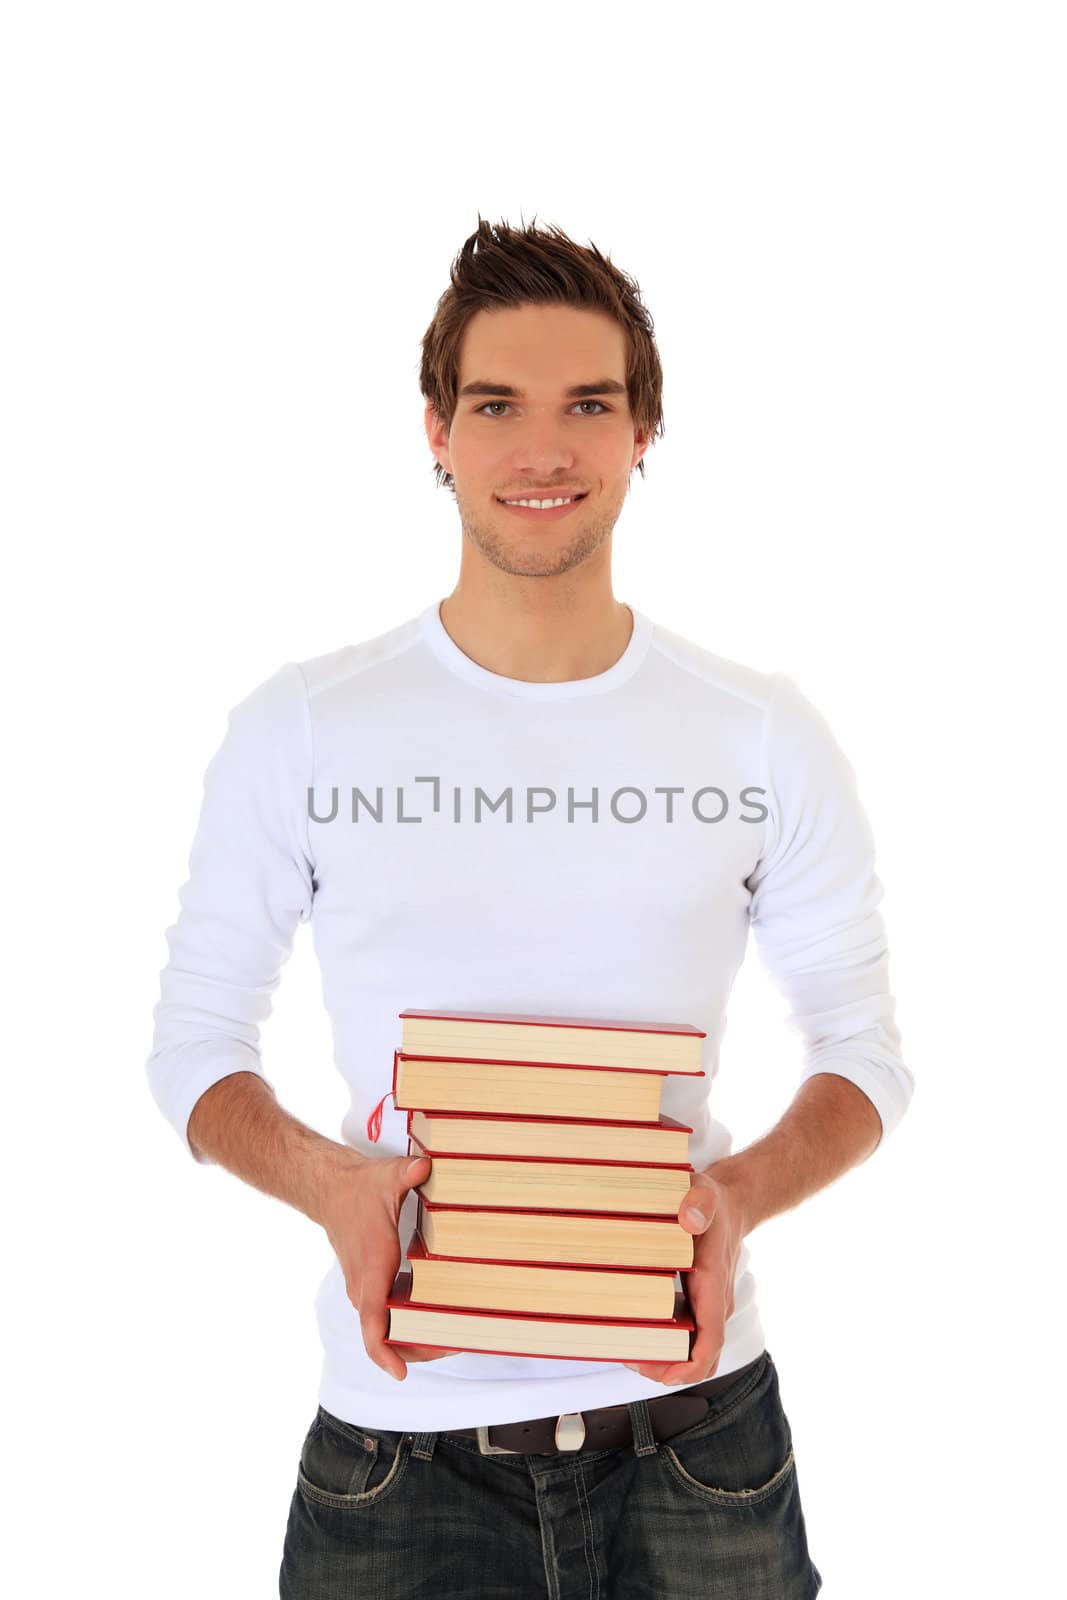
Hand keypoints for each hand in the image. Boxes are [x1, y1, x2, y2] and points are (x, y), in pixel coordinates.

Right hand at [319, 1151, 459, 1380]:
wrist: (332, 1190)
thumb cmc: (359, 1189)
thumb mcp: (386, 1178)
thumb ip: (407, 1173)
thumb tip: (425, 1165)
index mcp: (372, 1271)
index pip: (372, 1323)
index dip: (384, 1352)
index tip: (400, 1372)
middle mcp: (366, 1288)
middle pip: (386, 1336)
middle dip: (419, 1348)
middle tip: (458, 1344)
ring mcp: (367, 1290)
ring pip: (388, 1329)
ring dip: (417, 1337)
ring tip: (455, 1335)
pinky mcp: (371, 1285)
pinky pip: (389, 1316)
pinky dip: (411, 1322)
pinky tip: (439, 1316)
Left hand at [621, 1167, 746, 1385]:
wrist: (732, 1205)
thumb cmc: (714, 1201)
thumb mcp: (705, 1192)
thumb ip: (699, 1203)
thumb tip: (689, 1219)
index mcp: (715, 1283)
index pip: (712, 1338)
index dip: (691, 1365)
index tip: (665, 1373)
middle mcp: (715, 1302)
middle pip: (700, 1355)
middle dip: (668, 1368)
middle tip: (629, 1359)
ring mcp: (708, 1305)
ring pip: (693, 1348)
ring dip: (663, 1357)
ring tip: (625, 1348)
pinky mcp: (699, 1302)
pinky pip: (687, 1334)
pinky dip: (664, 1340)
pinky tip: (635, 1329)